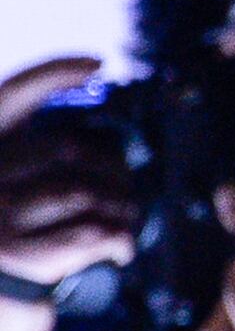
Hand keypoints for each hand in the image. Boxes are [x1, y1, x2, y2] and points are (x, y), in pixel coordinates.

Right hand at [0, 56, 135, 330]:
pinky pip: (93, 230)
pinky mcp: (19, 257)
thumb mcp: (13, 210)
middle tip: (127, 193)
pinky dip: (119, 238)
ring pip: (87, 190)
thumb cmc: (9, 266)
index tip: (96, 63)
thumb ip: (34, 171)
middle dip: (112, 169)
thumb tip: (100, 145)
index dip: (51, 72)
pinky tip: (120, 250)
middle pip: (68, 149)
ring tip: (124, 225)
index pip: (8, 97)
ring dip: (121, 206)